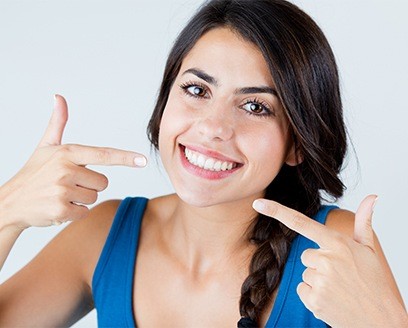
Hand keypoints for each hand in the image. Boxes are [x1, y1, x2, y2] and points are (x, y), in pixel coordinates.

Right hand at [0, 95, 146, 229]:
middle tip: (67, 184)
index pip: (103, 155)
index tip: (143, 160)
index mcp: (67, 153)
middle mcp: (65, 170)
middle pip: (103, 182)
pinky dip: (74, 212)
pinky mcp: (61, 210)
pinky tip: (58, 206)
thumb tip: (59, 98)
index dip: (125, 158)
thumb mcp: (45, 146)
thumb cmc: (33, 173)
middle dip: (89, 185)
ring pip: (94, 197)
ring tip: (60, 194)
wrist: (11, 202)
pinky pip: (84, 212)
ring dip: (81, 199)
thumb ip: (57, 124)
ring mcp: (63, 190)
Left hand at [252, 196, 405, 326]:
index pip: (301, 223)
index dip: (277, 211)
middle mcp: (326, 259)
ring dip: (317, 281)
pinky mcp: (314, 299)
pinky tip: (331, 299)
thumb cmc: (373, 282)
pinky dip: (313, 295)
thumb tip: (372, 196)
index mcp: (337, 243)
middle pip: (305, 255)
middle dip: (318, 264)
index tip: (258, 204)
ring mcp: (320, 280)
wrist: (380, 319)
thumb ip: (363, 221)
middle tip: (339, 275)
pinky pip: (302, 290)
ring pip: (304, 273)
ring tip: (338, 289)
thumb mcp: (368, 249)